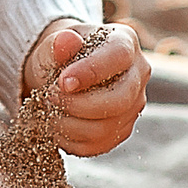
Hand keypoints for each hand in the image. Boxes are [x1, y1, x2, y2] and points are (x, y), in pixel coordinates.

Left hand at [20, 20, 147, 157]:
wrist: (59, 74)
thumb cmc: (58, 55)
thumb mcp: (51, 46)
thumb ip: (57, 44)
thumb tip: (66, 41)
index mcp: (124, 42)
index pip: (118, 57)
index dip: (90, 72)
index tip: (62, 83)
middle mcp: (138, 74)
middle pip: (119, 100)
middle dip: (77, 104)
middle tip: (49, 96)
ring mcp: (134, 105)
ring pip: (106, 128)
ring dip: (68, 123)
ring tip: (49, 108)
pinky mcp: (122, 130)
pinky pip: (97, 145)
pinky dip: (70, 140)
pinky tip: (57, 123)